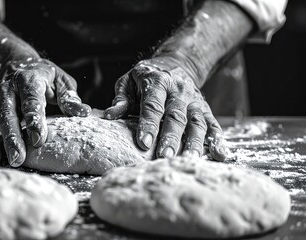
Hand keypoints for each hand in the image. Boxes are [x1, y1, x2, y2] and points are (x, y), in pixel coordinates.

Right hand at [0, 57, 90, 165]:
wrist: (17, 64)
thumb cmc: (45, 77)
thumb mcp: (61, 81)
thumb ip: (69, 97)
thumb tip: (84, 113)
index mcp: (29, 81)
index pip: (31, 102)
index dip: (34, 121)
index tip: (39, 140)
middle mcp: (7, 90)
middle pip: (7, 115)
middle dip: (11, 138)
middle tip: (18, 159)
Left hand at [104, 57, 228, 160]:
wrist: (175, 64)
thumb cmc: (146, 78)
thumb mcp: (129, 81)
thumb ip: (121, 99)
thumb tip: (109, 116)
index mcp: (157, 82)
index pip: (152, 105)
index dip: (148, 124)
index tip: (143, 143)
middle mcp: (179, 91)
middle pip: (176, 116)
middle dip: (171, 137)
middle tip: (164, 156)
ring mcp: (194, 100)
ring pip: (197, 121)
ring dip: (194, 142)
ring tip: (189, 160)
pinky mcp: (205, 108)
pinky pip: (213, 124)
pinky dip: (218, 140)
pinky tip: (220, 155)